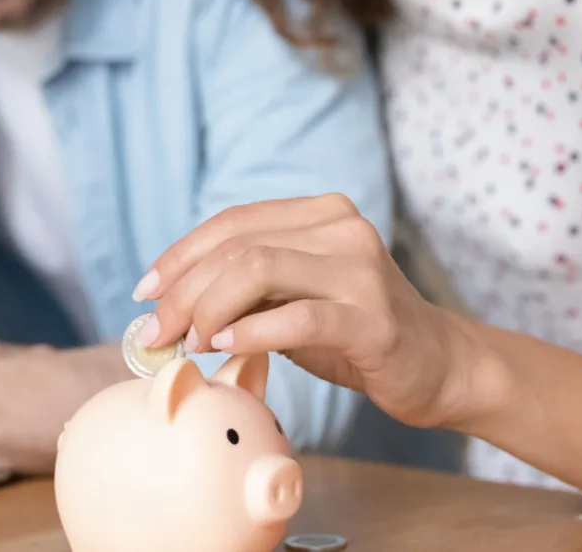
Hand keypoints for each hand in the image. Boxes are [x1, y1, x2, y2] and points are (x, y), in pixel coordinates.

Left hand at [134, 194, 486, 429]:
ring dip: (209, 307)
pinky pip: (297, 318)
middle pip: (239, 245)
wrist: (437, 366)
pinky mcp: (372, 319)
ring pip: (260, 270)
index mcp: (322, 213)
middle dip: (183, 289)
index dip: (180, 255)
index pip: (233, 222)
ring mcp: (361, 270)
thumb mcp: (295, 300)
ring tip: (188, 340)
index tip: (144, 293)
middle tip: (154, 331)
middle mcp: (343, 229)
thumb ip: (247, 290)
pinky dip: (250, 331)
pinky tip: (224, 346)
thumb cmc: (356, 334)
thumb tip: (167, 306)